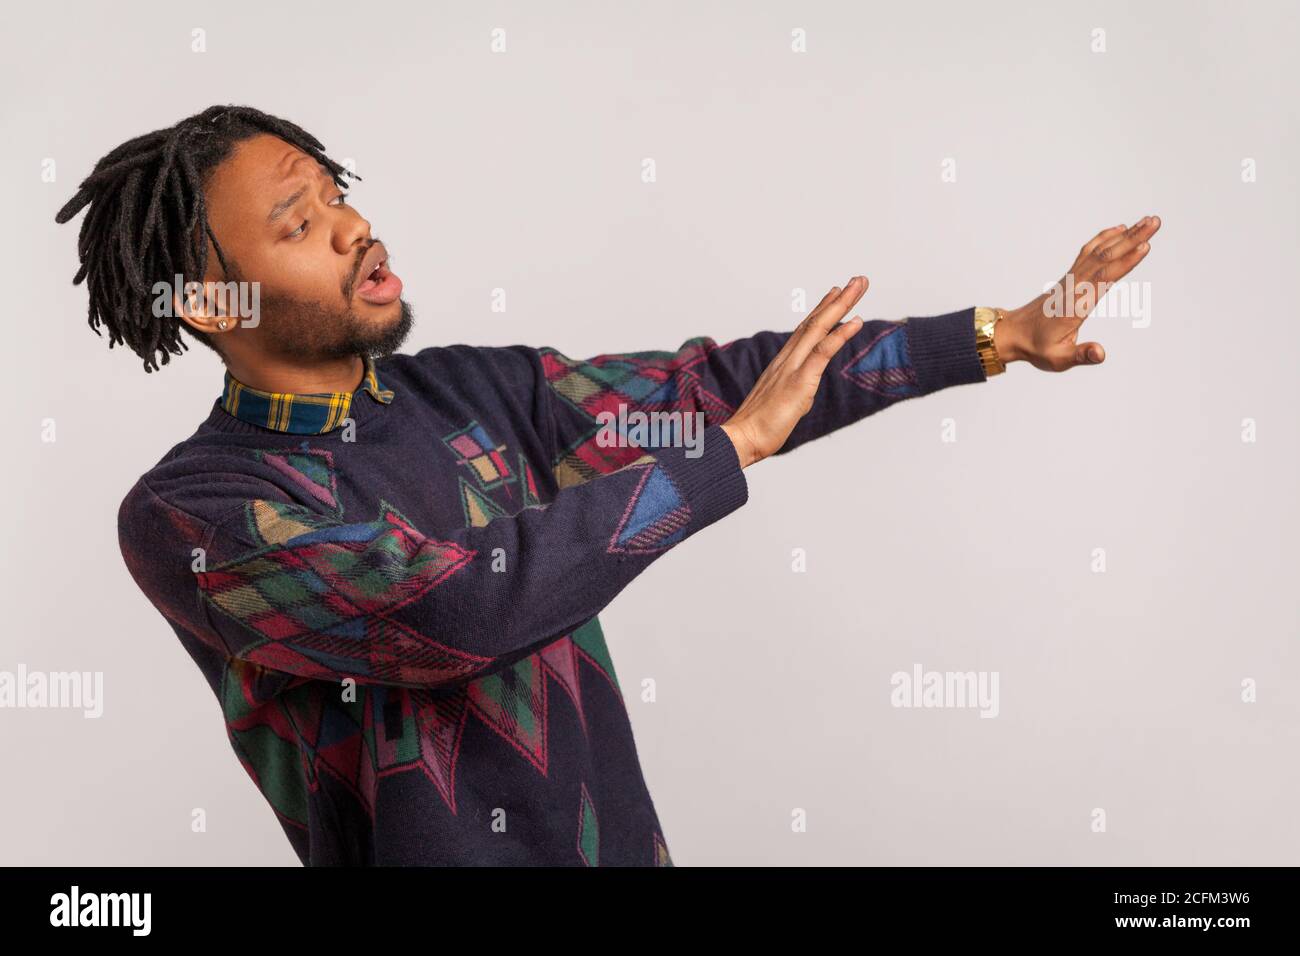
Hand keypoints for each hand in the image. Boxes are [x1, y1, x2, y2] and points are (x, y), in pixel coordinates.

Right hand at [720, 276, 866, 467]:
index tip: (837, 292)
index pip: (806, 330)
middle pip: (815, 321)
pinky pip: (822, 352)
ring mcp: (792, 367)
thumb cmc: (757, 428)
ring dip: (842, 305)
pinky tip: (856, 320)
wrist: (742, 439)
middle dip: (839, 299)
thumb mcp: (780, 406)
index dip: (823, 310)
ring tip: (858, 285)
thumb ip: (792, 395)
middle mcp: (787, 359)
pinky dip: (840, 334)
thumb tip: (800, 397)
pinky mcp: (799, 381)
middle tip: (858, 279)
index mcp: (782, 364)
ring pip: (819, 328)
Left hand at [995, 215, 1161, 371]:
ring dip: (1125, 234)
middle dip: (1133, 238)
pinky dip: (1105, 238)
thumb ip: (1081, 355)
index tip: (1145, 245)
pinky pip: (1089, 252)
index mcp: (1076, 304)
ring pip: (1100, 250)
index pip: (1104, 278)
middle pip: (1107, 257)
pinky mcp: (1070, 276)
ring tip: (1148, 220)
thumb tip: (1101, 353)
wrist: (1012, 333)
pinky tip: (1119, 229)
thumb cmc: (1036, 347)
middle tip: (1156, 221)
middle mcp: (1075, 285)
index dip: (1125, 261)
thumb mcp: (1058, 358)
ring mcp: (1072, 278)